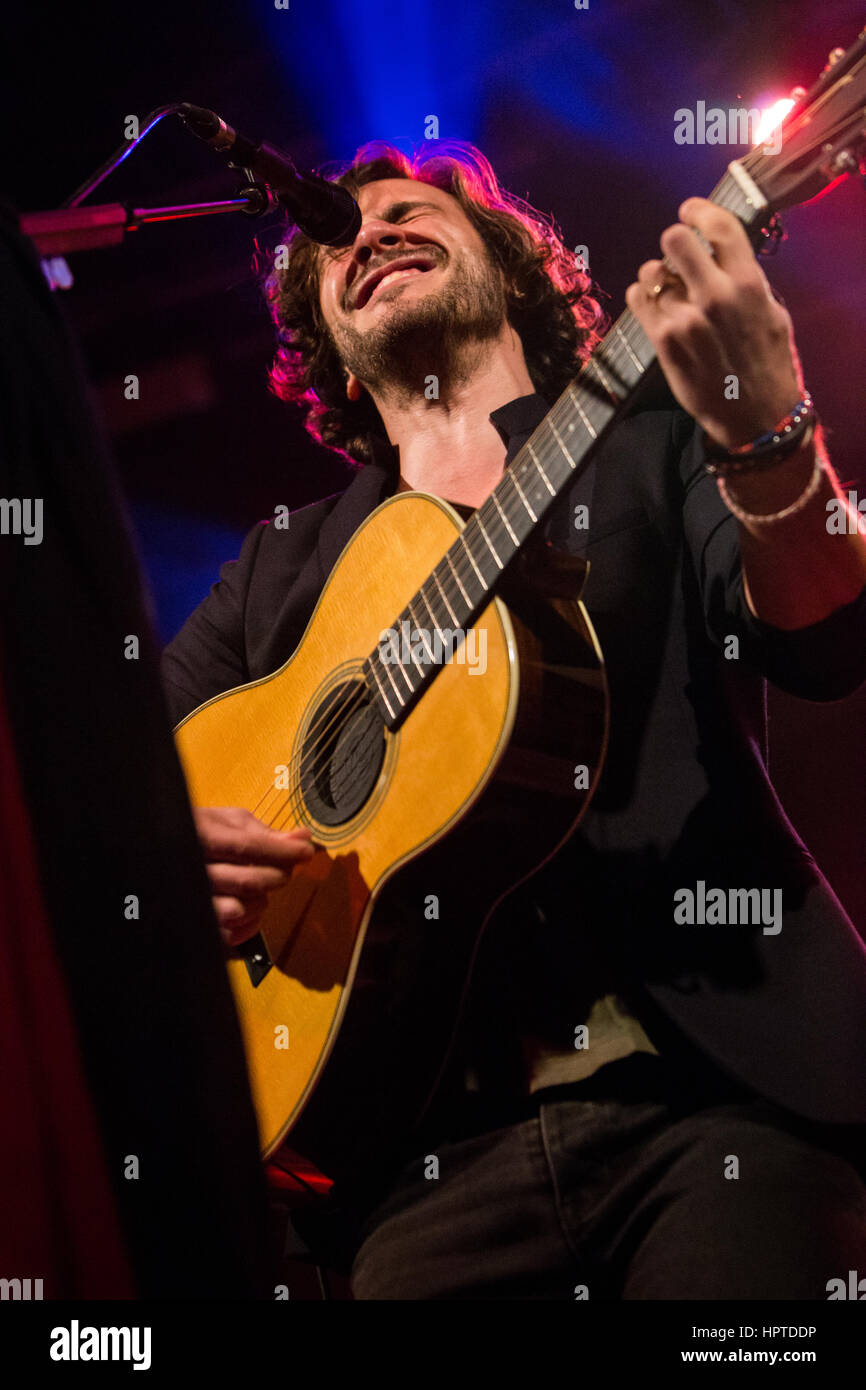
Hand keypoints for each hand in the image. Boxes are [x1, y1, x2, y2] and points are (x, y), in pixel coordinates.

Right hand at [193, 806, 315, 946]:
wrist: (162, 852)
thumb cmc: (197, 835)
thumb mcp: (224, 822)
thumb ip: (262, 832)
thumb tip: (301, 838)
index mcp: (200, 838)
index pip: (250, 847)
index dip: (284, 850)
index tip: (304, 851)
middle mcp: (194, 872)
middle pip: (250, 880)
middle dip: (277, 875)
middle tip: (282, 870)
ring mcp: (195, 902)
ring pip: (243, 909)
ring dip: (261, 901)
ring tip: (255, 889)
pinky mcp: (199, 926)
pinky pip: (232, 934)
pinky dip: (248, 924)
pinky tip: (245, 908)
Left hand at [625, 198, 802, 448]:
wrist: (753, 414)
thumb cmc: (766, 363)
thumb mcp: (772, 313)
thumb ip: (748, 280)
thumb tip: (722, 255)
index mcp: (748, 283)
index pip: (719, 227)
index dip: (698, 211)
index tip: (688, 211)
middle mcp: (715, 295)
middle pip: (673, 240)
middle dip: (673, 242)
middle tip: (676, 256)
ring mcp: (685, 318)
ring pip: (651, 272)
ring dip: (656, 276)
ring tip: (667, 291)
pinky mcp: (663, 340)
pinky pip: (637, 299)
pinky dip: (641, 297)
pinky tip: (653, 306)